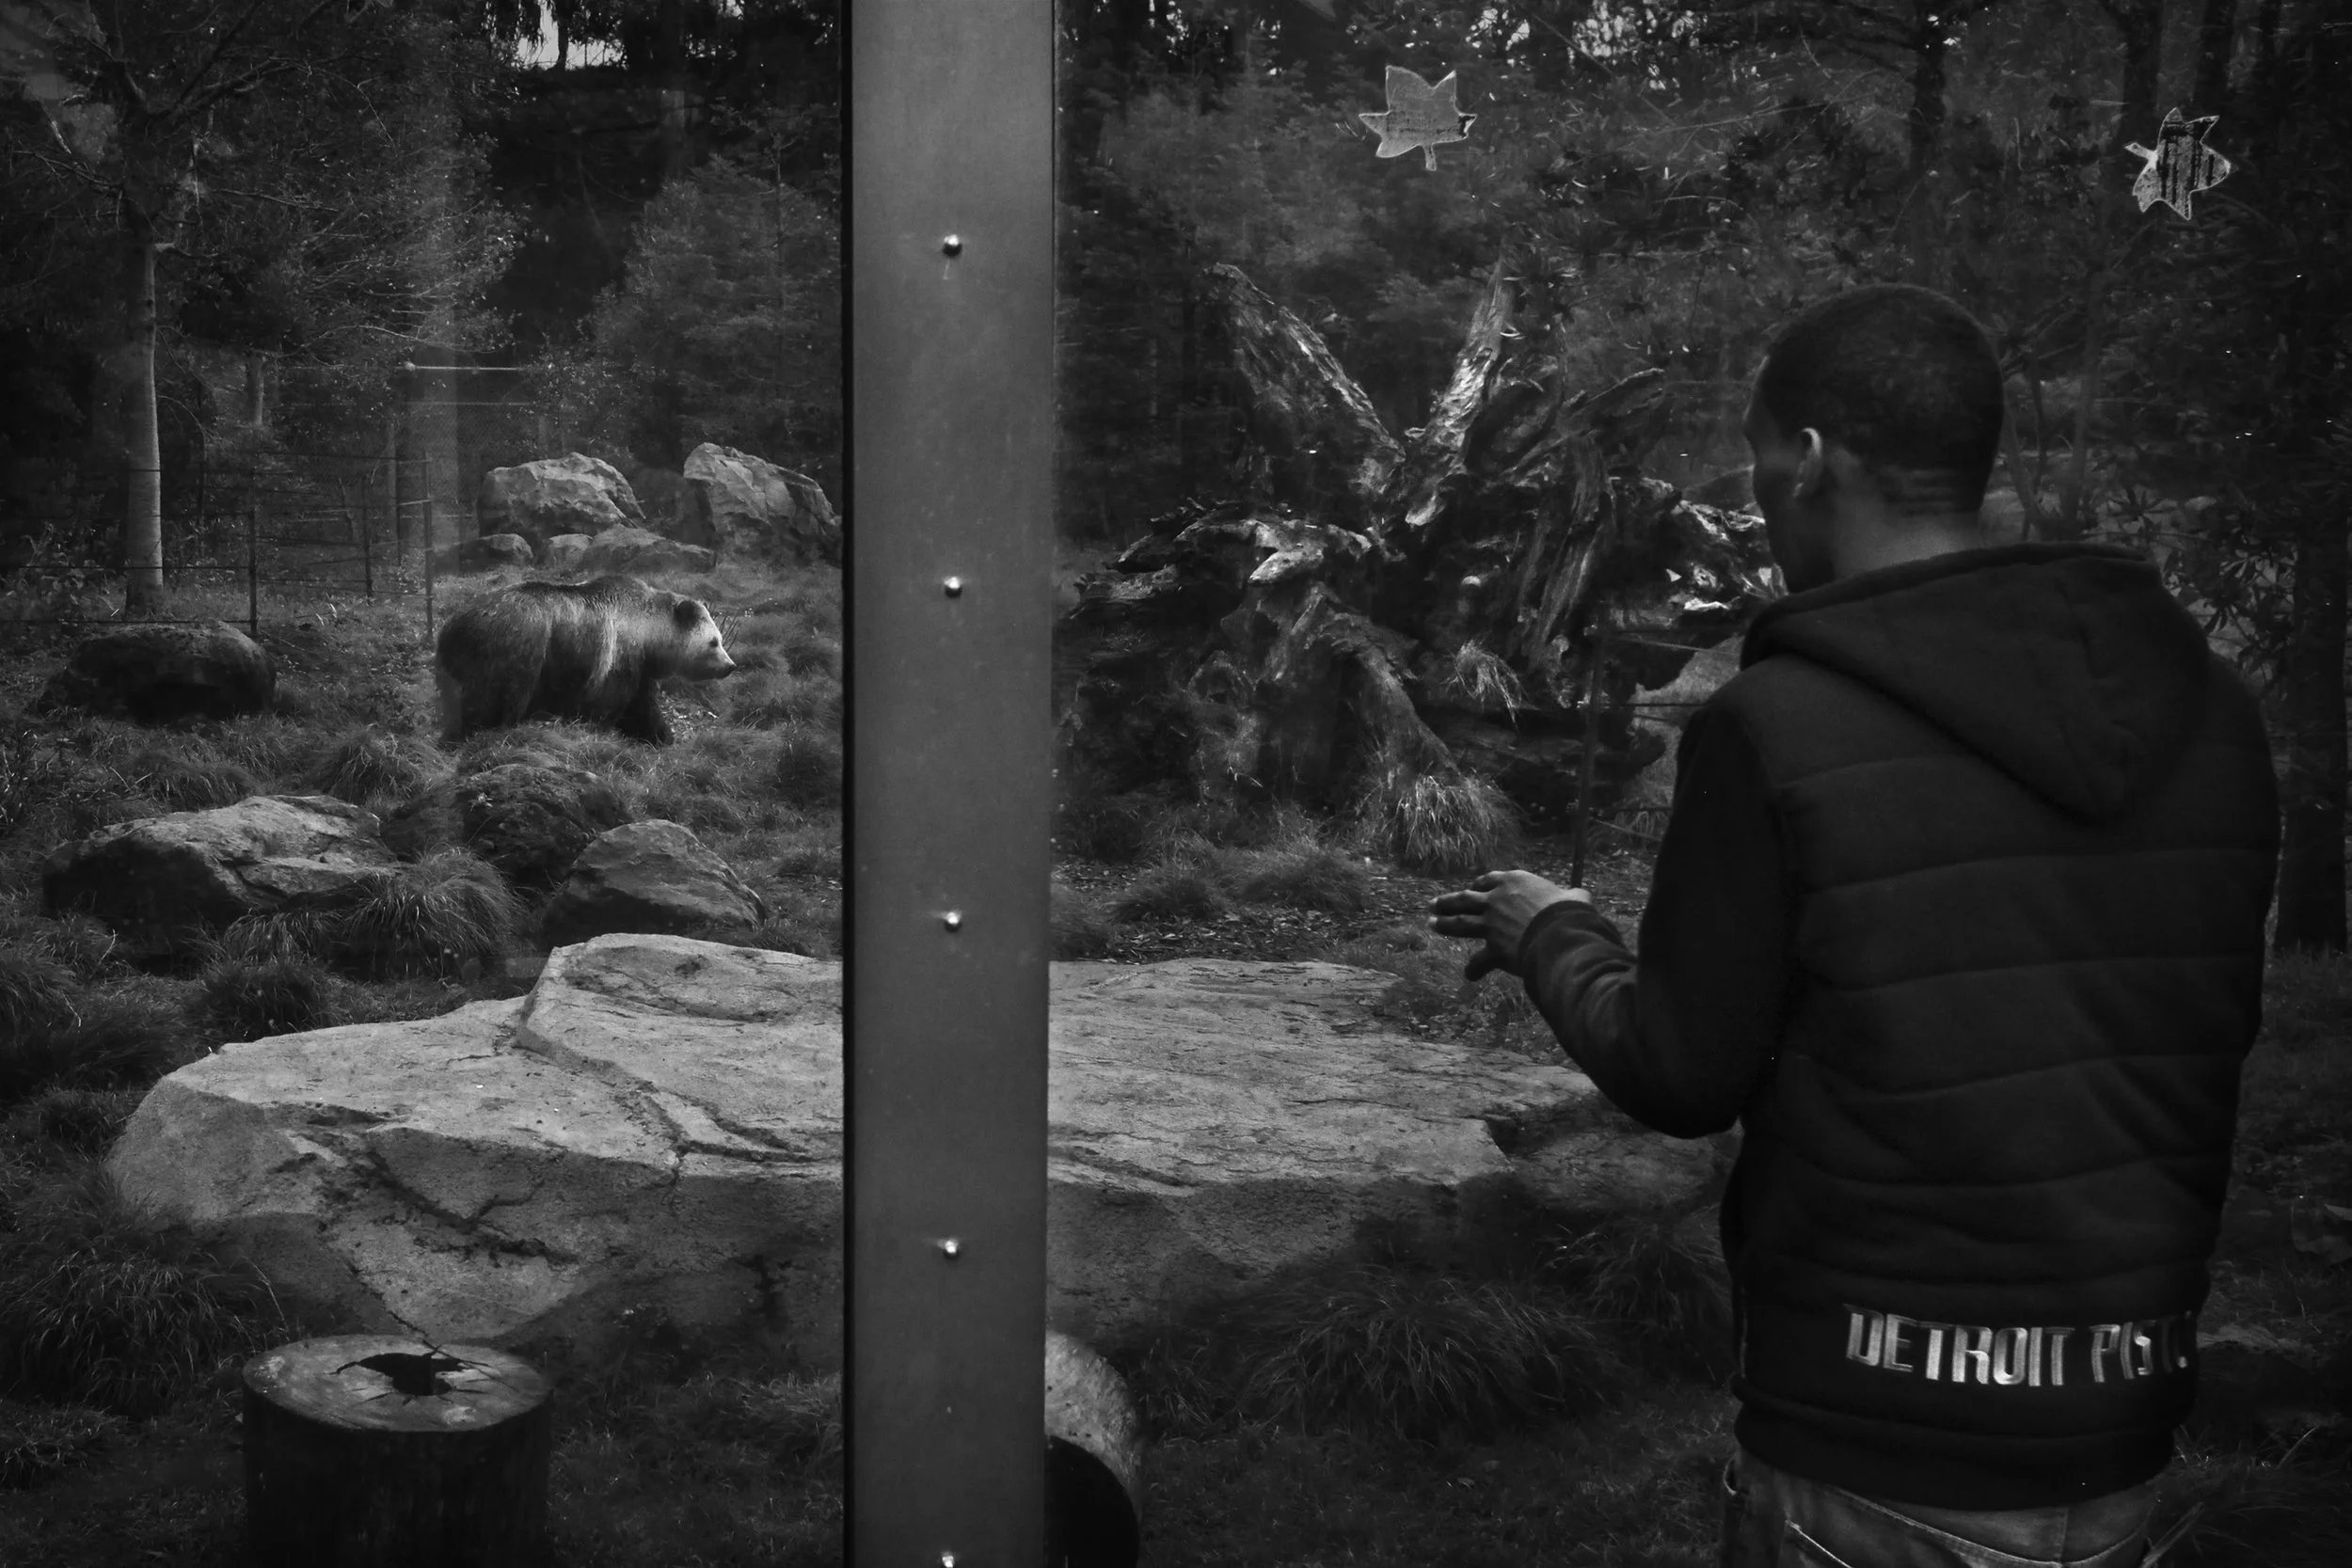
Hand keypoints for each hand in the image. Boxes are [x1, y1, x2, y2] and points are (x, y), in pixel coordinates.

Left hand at [1430, 870, 1590, 981]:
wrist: (1561, 933)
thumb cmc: (1571, 912)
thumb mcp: (1575, 898)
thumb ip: (1572, 895)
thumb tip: (1581, 896)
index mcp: (1514, 881)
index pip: (1490, 879)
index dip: (1480, 885)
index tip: (1474, 888)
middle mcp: (1496, 899)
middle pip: (1465, 899)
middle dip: (1448, 901)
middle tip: (1434, 903)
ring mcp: (1491, 923)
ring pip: (1460, 922)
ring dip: (1444, 923)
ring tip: (1431, 923)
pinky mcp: (1493, 948)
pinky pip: (1479, 960)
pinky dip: (1474, 969)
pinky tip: (1470, 975)